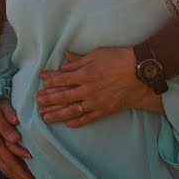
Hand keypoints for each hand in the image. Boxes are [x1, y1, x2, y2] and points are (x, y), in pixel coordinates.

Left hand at [36, 47, 161, 127]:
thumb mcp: (97, 54)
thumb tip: (65, 60)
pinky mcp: (105, 110)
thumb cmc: (119, 59)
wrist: (141, 73)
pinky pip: (88, 118)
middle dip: (48, 99)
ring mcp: (96, 102)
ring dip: (57, 114)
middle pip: (63, 97)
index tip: (41, 82)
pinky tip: (68, 124)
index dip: (50, 81)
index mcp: (84, 74)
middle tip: (37, 102)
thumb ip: (79, 60)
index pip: (62, 79)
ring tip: (45, 118)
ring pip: (72, 110)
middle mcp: (87, 90)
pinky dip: (77, 122)